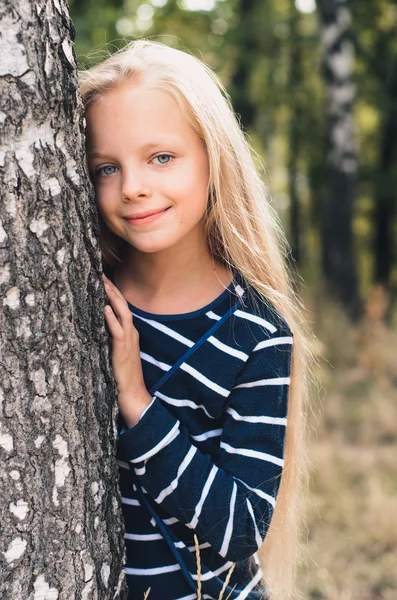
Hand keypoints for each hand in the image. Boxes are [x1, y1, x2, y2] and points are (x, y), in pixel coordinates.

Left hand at [102, 274, 151, 426]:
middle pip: (123, 306)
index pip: (123, 308)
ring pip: (123, 314)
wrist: (133, 393)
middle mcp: (131, 334)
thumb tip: (100, 324)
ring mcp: (129, 341)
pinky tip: (106, 309)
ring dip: (114, 299)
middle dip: (113, 290)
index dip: (115, 293)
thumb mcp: (118, 352)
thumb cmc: (124, 374)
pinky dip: (112, 319)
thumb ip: (112, 338)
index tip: (104, 279)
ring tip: (105, 285)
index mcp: (130, 333)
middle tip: (102, 274)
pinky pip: (118, 332)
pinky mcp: (123, 351)